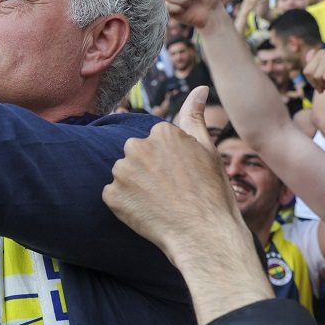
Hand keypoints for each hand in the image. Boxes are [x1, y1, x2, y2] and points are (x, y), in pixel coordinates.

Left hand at [104, 87, 244, 264]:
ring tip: (160, 203)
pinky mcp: (111, 196)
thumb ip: (195, 117)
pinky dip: (126, 205)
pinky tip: (147, 213)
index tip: (182, 177)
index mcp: (161, 133)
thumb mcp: (208, 150)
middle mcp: (137, 146)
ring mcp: (122, 172)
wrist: (204, 236)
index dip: (170, 162)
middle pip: (137, 155)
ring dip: (136, 187)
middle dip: (149, 170)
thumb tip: (199, 88)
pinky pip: (114, 196)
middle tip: (171, 192)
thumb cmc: (212, 194)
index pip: (156, 142)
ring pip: (124, 174)